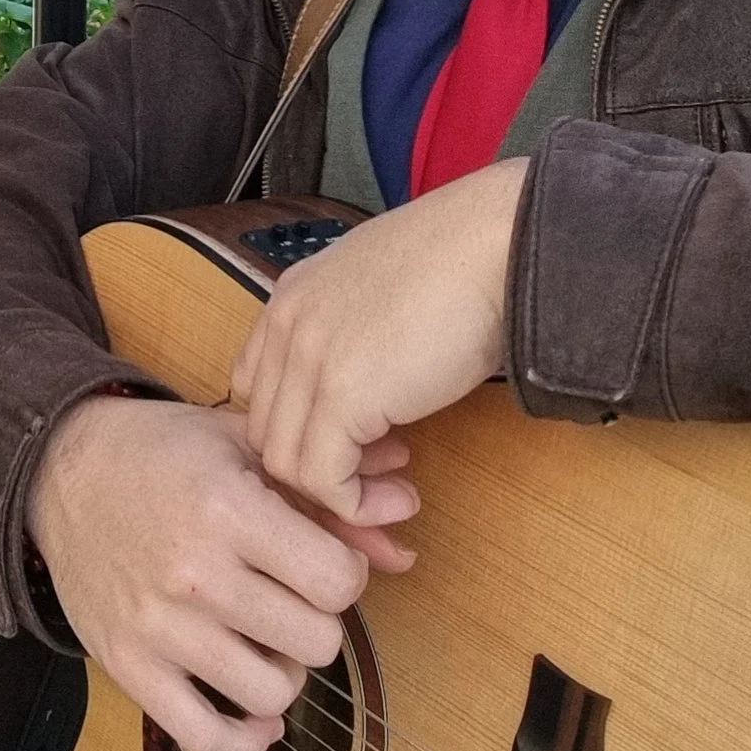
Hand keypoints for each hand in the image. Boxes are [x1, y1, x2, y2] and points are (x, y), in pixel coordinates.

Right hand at [27, 394, 414, 750]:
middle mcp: (195, 575)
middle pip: (316, 641)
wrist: (57, 472)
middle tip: (289, 597)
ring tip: (264, 639)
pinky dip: (245, 738)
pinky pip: (207, 738)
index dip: (344, 573)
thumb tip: (409, 517)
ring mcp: (159, 628)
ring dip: (284, 672)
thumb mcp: (243, 446)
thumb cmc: (159, 453)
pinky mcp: (128, 666)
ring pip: (273, 691)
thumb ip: (327, 488)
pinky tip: (255, 712)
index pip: (338, 581)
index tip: (320, 561)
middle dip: (316, 620)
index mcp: (227, 511)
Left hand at [229, 162, 523, 526]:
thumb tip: (370, 398)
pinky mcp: (342, 395)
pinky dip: (358, 504)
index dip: (300, 428)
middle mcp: (286, 325)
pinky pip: (324, 479)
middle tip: (384, 471)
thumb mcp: (382, 295)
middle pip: (265, 429)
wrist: (494, 246)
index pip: (256, 388)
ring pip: (285, 461)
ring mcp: (307, 359)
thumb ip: (354, 337)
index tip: (356, 443)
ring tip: (399, 485)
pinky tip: (403, 495)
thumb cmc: (461, 265)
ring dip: (340, 492)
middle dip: (318, 466)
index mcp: (291, 298)